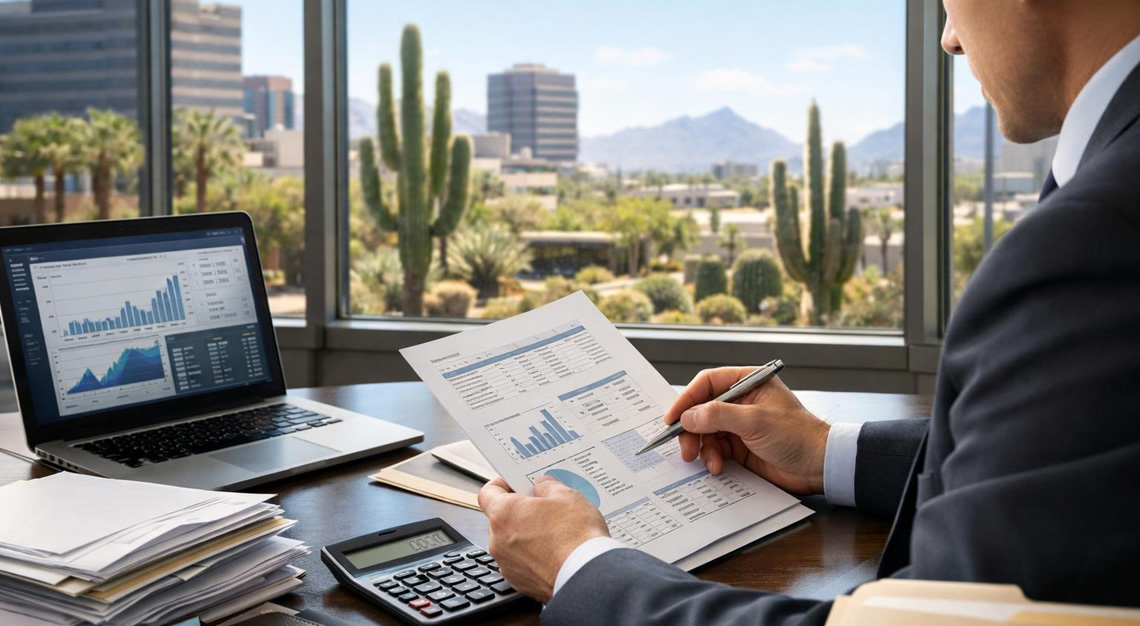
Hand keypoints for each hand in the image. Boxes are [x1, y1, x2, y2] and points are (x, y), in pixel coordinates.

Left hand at [478, 476, 608, 603]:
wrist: (587, 576)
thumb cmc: (576, 537)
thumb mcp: (566, 496)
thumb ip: (547, 486)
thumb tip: (541, 487)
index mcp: (503, 514)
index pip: (488, 492)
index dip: (501, 484)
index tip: (514, 483)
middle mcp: (498, 541)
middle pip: (500, 518)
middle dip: (518, 511)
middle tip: (542, 506)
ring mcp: (507, 564)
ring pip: (510, 541)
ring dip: (525, 534)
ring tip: (553, 530)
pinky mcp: (519, 581)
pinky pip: (520, 561)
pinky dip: (532, 555)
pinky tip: (553, 550)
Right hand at [663, 367, 830, 494]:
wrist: (819, 466)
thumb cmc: (796, 435)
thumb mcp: (755, 421)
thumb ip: (718, 415)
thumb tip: (687, 416)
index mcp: (747, 382)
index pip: (708, 383)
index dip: (686, 399)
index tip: (672, 418)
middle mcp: (741, 401)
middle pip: (701, 410)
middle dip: (691, 429)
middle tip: (685, 448)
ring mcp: (739, 425)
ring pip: (705, 433)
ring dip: (702, 448)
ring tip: (710, 463)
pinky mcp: (740, 447)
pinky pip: (715, 450)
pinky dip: (712, 459)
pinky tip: (718, 468)